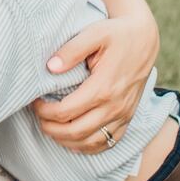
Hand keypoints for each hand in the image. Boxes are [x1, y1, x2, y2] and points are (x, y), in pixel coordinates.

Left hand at [33, 11, 158, 152]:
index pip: (66, 112)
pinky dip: (88, 146)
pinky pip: (108, 143)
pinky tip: (73, 140)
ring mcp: (123, 115)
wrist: (144, 39)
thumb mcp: (94, 34)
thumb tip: (50, 66)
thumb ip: (71, 50)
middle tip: (38, 117)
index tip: (34, 102)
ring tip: (51, 128)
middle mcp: (115, 106)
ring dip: (66, 140)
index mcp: (103, 87)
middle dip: (51, 128)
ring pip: (90, 142)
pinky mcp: (128, 117)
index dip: (45, 111)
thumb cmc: (117, 34)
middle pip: (75, 131)